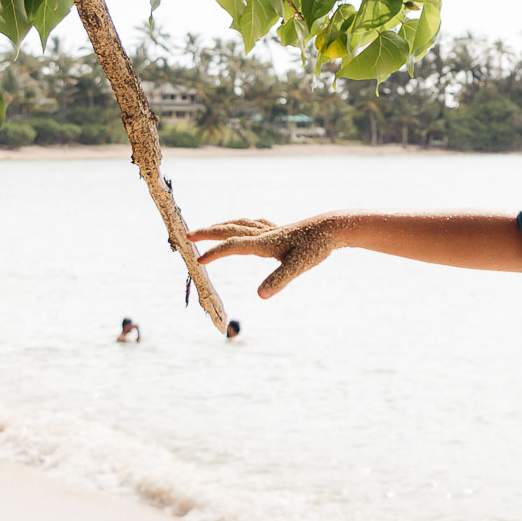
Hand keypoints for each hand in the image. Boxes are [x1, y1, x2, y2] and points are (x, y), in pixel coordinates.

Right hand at [187, 216, 337, 298]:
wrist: (334, 227)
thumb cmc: (317, 246)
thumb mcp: (298, 266)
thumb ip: (279, 280)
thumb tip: (260, 295)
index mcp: (264, 243)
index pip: (233, 246)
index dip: (215, 253)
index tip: (198, 262)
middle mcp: (264, 234)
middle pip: (230, 230)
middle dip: (208, 233)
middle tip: (187, 236)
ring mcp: (272, 230)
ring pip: (241, 225)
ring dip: (223, 226)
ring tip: (210, 230)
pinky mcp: (281, 230)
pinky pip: (255, 225)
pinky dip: (243, 225)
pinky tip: (248, 228)